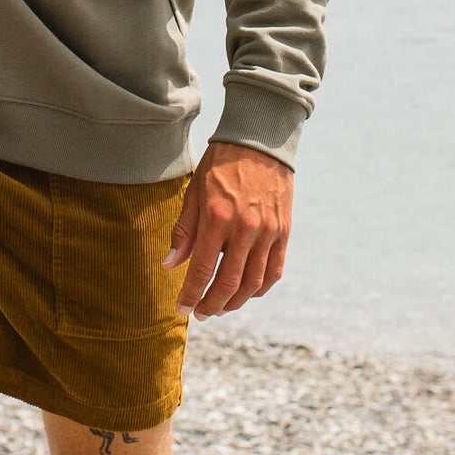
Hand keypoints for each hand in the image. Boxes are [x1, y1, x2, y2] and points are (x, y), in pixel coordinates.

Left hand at [163, 141, 293, 318]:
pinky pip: (274, 271)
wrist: (260, 141)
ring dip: (235, 302)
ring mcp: (268, 232)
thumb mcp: (194, 192)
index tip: (181, 309)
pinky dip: (260, 289)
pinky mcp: (284, 232)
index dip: (190, 294)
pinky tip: (246, 293)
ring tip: (220, 308)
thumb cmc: (220, 165)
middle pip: (229, 283)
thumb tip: (170, 265)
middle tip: (200, 313)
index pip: (202, 269)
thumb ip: (184, 231)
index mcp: (218, 217)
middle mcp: (245, 229)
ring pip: (253, 283)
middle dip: (211, 304)